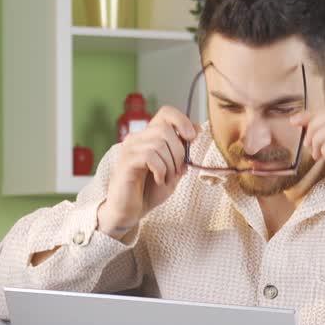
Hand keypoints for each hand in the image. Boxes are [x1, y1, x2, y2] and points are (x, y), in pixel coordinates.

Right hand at [98, 105, 195, 239]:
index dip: (182, 120)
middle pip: (165, 129)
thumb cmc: (149, 191)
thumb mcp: (173, 169)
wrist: (130, 211)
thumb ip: (183, 151)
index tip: (191, 138)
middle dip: (179, 152)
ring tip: (166, 179)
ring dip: (170, 164)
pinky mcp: (126, 161)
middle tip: (178, 171)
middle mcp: (137, 138)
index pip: (166, 113)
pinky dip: (160, 170)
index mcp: (149, 137)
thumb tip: (197, 128)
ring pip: (159, 143)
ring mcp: (130, 148)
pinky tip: (158, 179)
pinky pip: (150, 156)